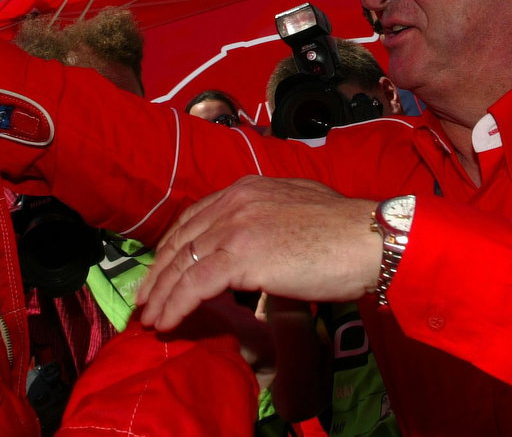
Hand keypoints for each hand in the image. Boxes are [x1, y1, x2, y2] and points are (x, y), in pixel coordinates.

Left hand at [135, 176, 379, 331]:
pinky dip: (176, 306)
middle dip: (157, 273)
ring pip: (182, 263)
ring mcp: (236, 226)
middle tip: (145, 299)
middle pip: (180, 239)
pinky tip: (167, 323)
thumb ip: (269, 221)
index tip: (162, 272)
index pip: (194, 218)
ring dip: (161, 295)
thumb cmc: (344, 231)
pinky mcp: (240, 255)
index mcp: (246, 189)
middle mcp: (235, 201)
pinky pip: (195, 284)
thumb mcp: (298, 208)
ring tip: (150, 319)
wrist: (367, 239)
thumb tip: (260, 246)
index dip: (173, 247)